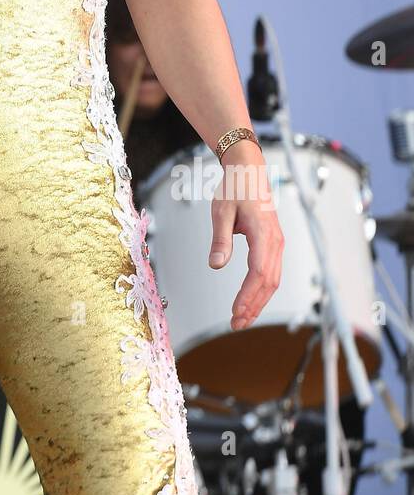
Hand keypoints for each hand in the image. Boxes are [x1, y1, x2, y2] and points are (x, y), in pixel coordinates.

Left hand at [208, 145, 282, 329]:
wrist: (249, 170)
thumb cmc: (234, 188)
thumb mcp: (221, 211)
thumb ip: (220, 239)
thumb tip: (216, 265)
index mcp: (264, 234)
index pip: (258, 273)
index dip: (247, 296)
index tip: (234, 313)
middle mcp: (276, 241)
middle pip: (269, 282)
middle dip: (253, 306)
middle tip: (236, 324)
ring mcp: (278, 243)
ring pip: (273, 280)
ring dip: (259, 302)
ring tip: (242, 319)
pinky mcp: (275, 244)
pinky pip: (272, 272)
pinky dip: (262, 290)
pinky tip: (250, 301)